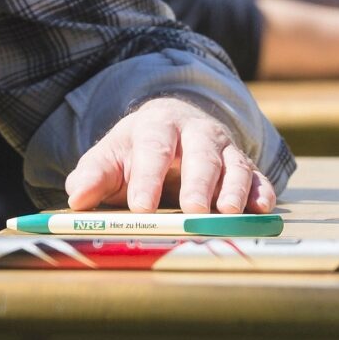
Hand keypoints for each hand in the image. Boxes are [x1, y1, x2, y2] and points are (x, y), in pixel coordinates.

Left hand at [63, 96, 275, 214]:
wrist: (170, 129)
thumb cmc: (135, 152)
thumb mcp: (110, 158)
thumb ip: (92, 176)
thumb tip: (77, 198)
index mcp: (158, 125)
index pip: (153, 148)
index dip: (147, 177)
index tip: (140, 207)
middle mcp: (196, 133)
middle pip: (201, 153)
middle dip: (198, 182)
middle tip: (192, 210)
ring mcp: (224, 149)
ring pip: (234, 164)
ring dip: (233, 189)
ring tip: (227, 213)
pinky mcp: (243, 167)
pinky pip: (256, 178)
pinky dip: (261, 192)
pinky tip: (261, 209)